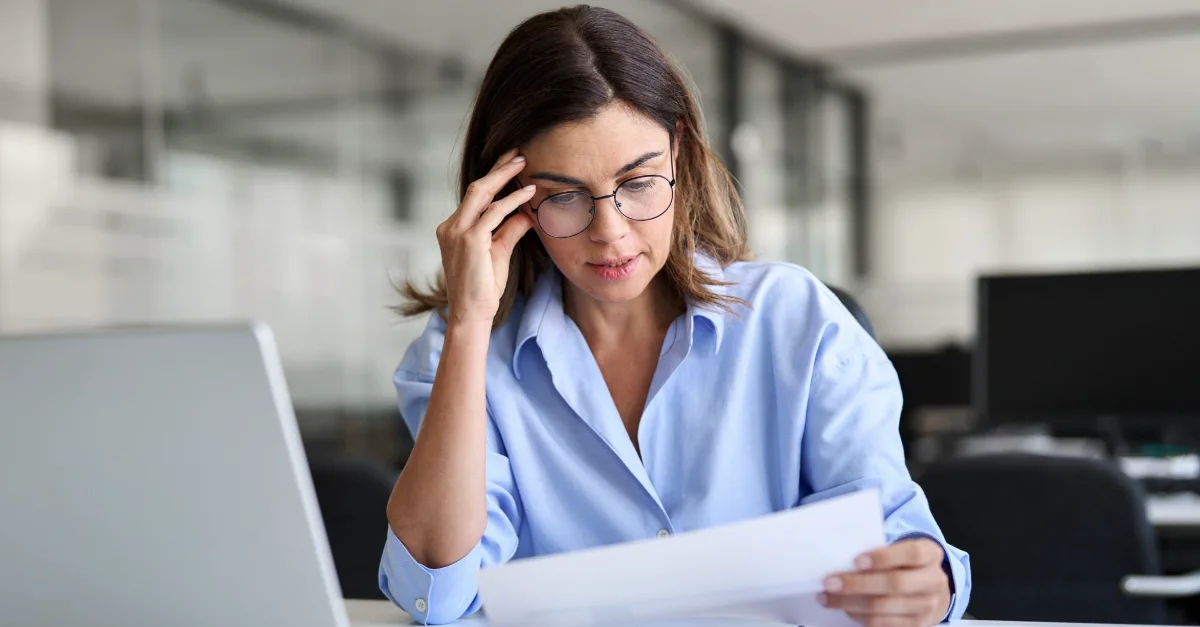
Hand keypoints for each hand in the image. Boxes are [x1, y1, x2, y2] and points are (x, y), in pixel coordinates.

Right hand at [436, 149, 535, 325]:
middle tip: (519, 152)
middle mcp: (450, 226)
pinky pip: (493, 213)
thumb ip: (509, 231)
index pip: (474, 196)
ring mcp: (456, 232)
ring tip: (524, 163)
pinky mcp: (469, 239)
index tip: (512, 164)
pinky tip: (528, 193)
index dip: (494, 178)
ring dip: (505, 176)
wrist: (471, 314)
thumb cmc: (483, 288)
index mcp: (452, 228)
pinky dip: (512, 201)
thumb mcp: (498, 253)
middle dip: (498, 168)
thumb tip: (527, 214)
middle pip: (475, 187)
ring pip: (481, 193)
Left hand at [820, 538, 950, 626]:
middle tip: (829, 582)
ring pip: (885, 608)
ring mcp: (927, 606)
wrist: (931, 590)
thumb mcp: (901, 550)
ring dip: (851, 604)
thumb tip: (842, 557)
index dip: (884, 557)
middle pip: (895, 584)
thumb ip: (880, 551)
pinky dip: (860, 617)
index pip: (912, 553)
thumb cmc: (906, 564)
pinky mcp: (917, 626)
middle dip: (857, 584)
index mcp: (930, 554)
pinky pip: (884, 624)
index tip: (856, 560)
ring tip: (828, 598)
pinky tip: (845, 609)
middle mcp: (933, 581)